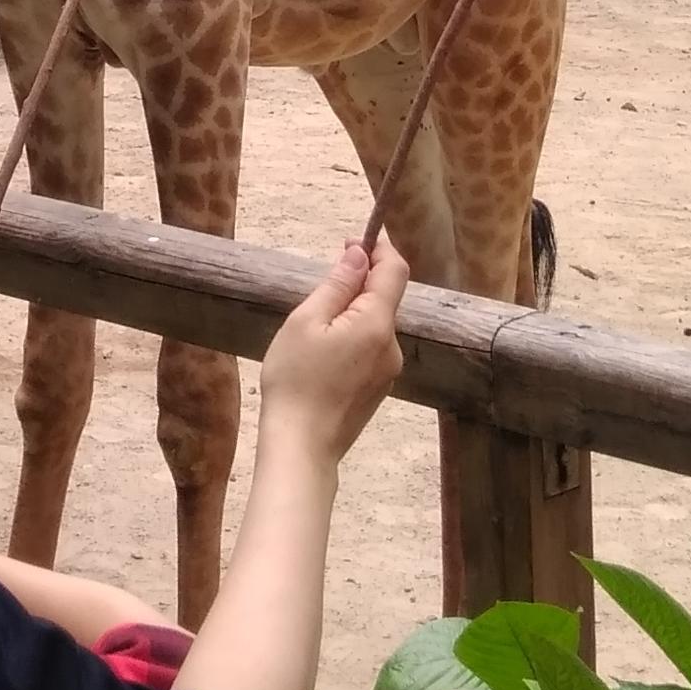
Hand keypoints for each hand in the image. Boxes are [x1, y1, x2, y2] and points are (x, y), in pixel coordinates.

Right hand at [258, 238, 407, 463]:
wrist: (301, 448)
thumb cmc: (295, 381)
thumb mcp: (306, 322)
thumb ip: (337, 285)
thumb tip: (359, 254)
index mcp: (377, 324)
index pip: (395, 270)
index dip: (378, 249)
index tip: (350, 241)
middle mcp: (392, 346)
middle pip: (386, 298)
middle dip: (361, 281)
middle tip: (322, 285)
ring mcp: (388, 371)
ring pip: (376, 324)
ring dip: (354, 311)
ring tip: (315, 325)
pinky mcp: (378, 389)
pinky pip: (371, 348)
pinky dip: (354, 336)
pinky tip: (323, 354)